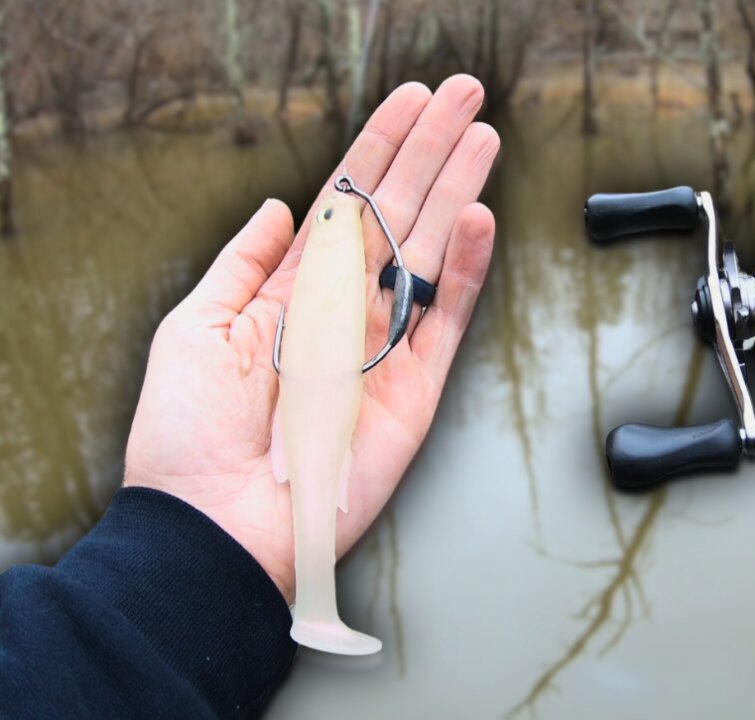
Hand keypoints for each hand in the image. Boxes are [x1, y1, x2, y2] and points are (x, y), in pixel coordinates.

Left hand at [123, 77, 498, 602]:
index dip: (378, 147)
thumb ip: (241, 265)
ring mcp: (384, 348)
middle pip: (398, 212)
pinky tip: (479, 218)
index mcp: (291, 292)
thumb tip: (276, 209)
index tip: (407, 101)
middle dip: (431, 149)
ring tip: (482, 136)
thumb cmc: (189, 439)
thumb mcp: (193, 330)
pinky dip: (467, 270)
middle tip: (464, 96)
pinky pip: (447, 320)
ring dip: (457, 189)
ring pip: (430, 252)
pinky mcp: (415, 391)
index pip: (343, 201)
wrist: (217, 524)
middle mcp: (344, 311)